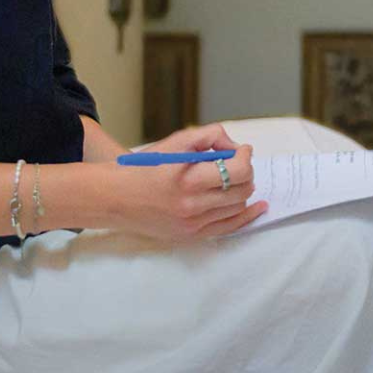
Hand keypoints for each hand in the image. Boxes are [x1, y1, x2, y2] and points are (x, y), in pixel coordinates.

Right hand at [112, 123, 266, 240]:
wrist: (114, 198)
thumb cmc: (144, 168)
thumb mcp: (174, 142)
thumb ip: (209, 136)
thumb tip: (234, 146)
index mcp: (187, 179)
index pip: (237, 170)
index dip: (245, 156)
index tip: (242, 150)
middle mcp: (191, 205)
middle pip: (241, 189)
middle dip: (246, 172)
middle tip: (238, 163)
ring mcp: (192, 224)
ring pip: (238, 207)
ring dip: (243, 190)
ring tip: (234, 179)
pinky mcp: (190, 236)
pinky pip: (229, 228)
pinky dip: (246, 216)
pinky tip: (257, 207)